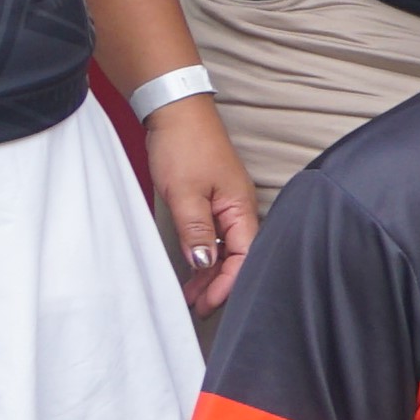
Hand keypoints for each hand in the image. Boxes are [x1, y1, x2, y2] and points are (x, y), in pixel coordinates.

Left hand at [146, 98, 258, 316]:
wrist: (175, 111)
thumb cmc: (185, 146)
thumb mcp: (186, 193)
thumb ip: (196, 230)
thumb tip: (205, 262)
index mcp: (241, 208)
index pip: (244, 256)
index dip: (228, 284)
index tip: (208, 303)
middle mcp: (238, 210)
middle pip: (237, 257)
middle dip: (219, 285)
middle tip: (197, 307)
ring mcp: (225, 206)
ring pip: (224, 249)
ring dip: (209, 273)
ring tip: (191, 296)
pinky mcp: (211, 201)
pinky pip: (214, 237)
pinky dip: (203, 255)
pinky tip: (192, 268)